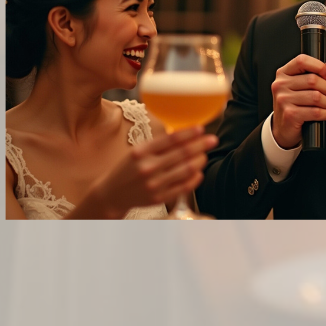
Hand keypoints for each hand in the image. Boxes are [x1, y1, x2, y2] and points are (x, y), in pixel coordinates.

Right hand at [87, 125, 215, 216]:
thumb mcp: (138, 151)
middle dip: (201, 144)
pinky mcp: (159, 198)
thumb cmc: (127, 168)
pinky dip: (195, 178)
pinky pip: (183, 187)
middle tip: (213, 140)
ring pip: (186, 169)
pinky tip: (198, 172)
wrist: (111, 194)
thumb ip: (159, 144)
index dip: (189, 133)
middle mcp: (148, 167)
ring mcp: (154, 184)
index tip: (201, 128)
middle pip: (182, 153)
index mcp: (141, 152)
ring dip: (200, 160)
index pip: (171, 139)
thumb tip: (186, 133)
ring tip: (204, 155)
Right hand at [269, 53, 325, 149]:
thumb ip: (319, 73)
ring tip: (325, 105)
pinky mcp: (290, 115)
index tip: (325, 74)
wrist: (283, 128)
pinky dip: (325, 114)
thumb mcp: (304, 85)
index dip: (318, 66)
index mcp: (283, 73)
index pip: (302, 60)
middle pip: (313, 80)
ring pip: (316, 96)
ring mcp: (283, 100)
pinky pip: (316, 112)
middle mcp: (280, 85)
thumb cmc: (295, 104)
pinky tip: (323, 114)